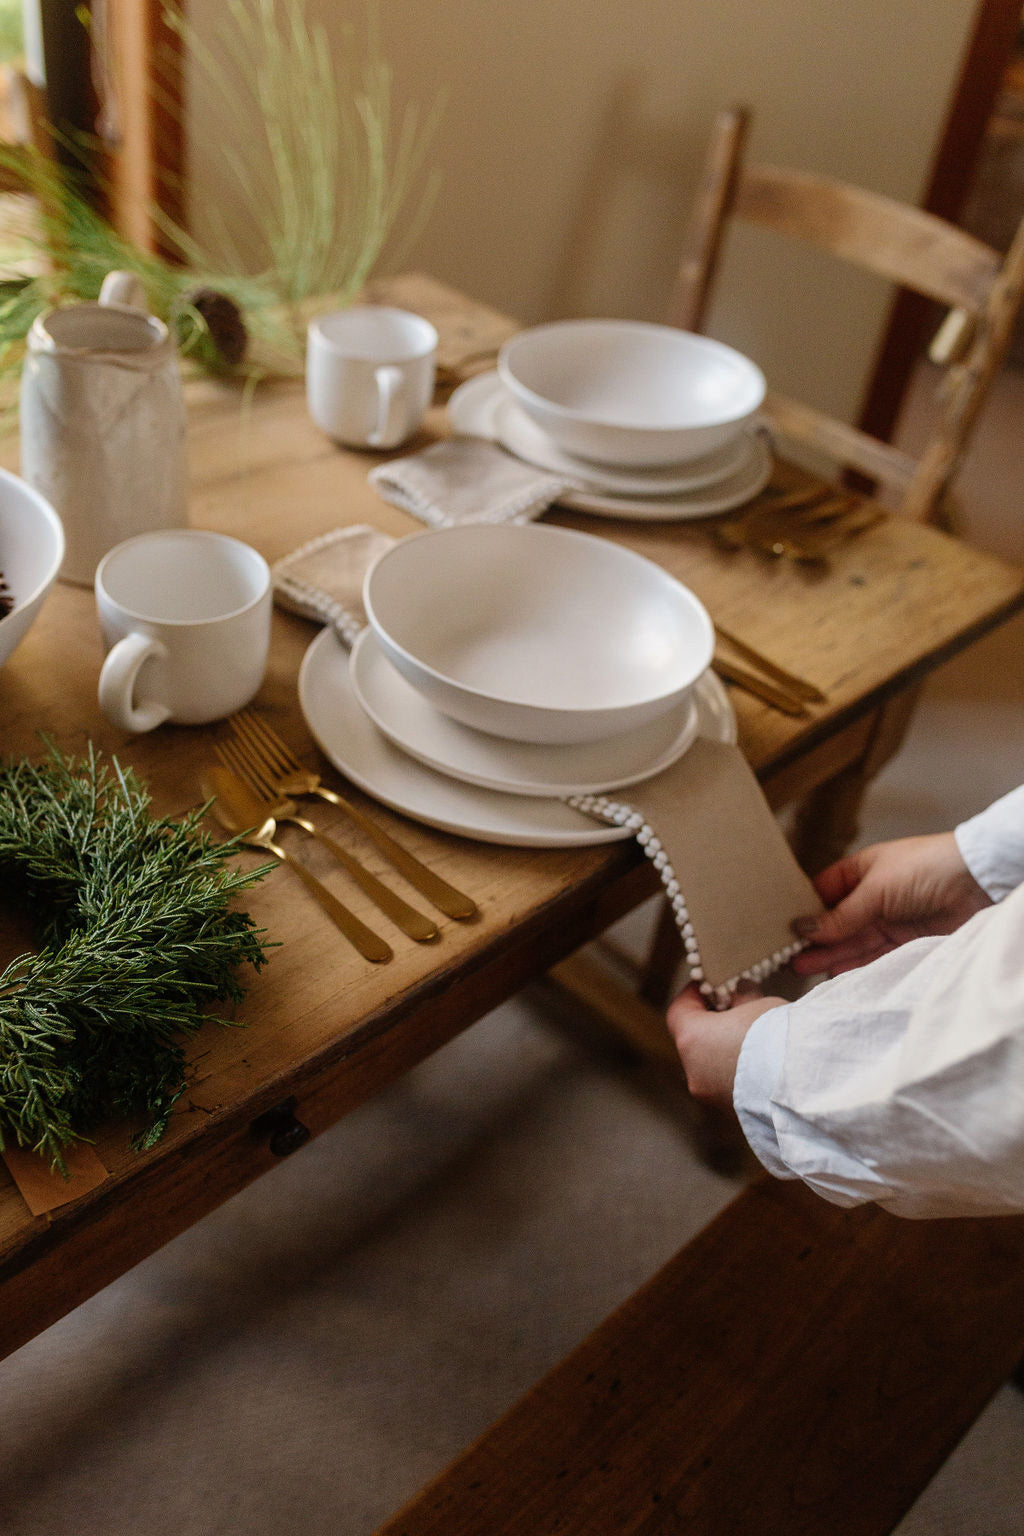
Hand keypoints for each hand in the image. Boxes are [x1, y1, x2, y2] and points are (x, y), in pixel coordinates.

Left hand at [666, 983, 782, 1108]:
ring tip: (756, 1038)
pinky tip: (763, 1063)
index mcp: (692, 1040)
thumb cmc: (777, 1037)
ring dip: (726, 1050)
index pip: (678, 1012)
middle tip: (736, 1010)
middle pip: (694, 1041)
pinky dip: (738, 1072)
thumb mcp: (757, 1003)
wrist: (803, 1083)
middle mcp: (694, 1072)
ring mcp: (711, 1095)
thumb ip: (740, 996)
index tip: (708, 987)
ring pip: (711, 1065)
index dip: (692, 996)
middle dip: (713, 1024)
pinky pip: (728, 1085)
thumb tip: (739, 993)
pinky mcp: (731, 1111)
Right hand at [791, 831, 991, 976]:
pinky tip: (835, 973)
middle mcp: (873, 896)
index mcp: (862, 871)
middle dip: (815, 938)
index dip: (806, 910)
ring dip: (830, 954)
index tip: (784, 928)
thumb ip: (841, 916)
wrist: (979, 882)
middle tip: (789, 955)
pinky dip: (855, 965)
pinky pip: (874, 956)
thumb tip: (803, 928)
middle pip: (837, 921)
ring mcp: (890, 920)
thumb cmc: (926, 868)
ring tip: (804, 968)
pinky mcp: (906, 942)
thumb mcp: (875, 888)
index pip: (825, 892)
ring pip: (853, 941)